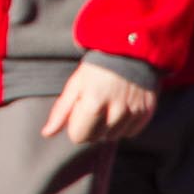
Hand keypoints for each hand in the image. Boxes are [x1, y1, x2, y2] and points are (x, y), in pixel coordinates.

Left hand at [41, 61, 157, 143]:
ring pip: (113, 137)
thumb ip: (61, 112)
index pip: (79, 136)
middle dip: (90, 127)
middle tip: (93, 107)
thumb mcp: (74, 86)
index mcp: (93, 103)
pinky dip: (123, 125)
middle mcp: (116, 111)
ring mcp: (133, 113)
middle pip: (96, 138)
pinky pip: (130, 133)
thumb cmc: (95, 71)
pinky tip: (121, 108)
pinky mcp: (146, 114)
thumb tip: (47, 133)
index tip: (78, 113)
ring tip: (108, 105)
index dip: (75, 127)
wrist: (129, 54)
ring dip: (107, 127)